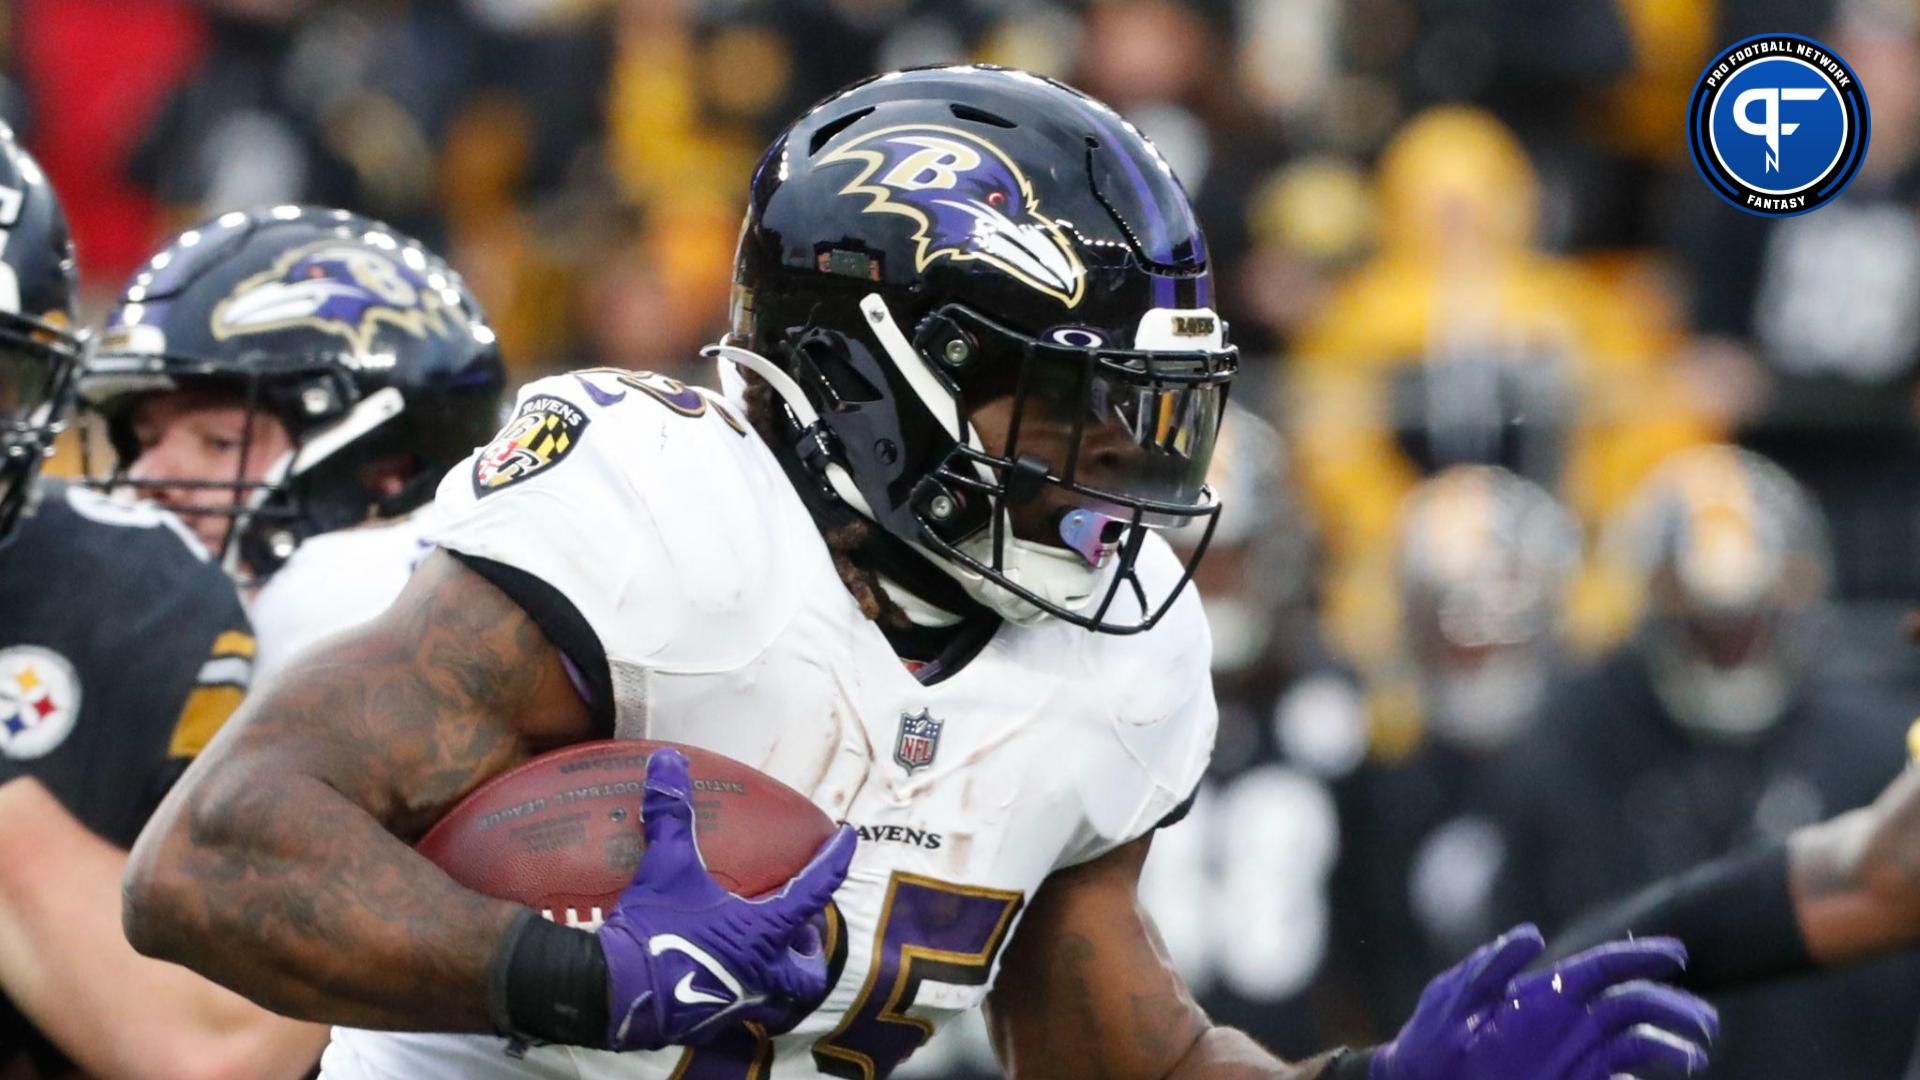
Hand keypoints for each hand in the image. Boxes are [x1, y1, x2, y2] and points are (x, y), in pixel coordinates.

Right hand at [596, 748, 854, 1050]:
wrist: (615, 993)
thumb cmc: (655, 930)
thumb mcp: (666, 867)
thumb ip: (672, 815)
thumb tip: (668, 761)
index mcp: (765, 932)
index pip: (815, 890)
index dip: (834, 860)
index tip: (848, 838)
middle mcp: (763, 972)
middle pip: (808, 971)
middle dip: (808, 947)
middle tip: (797, 923)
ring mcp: (740, 1003)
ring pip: (781, 998)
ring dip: (781, 975)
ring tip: (765, 951)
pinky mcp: (711, 1021)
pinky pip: (744, 1010)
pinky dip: (744, 992)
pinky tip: (721, 972)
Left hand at [1372, 924, 1717, 1079]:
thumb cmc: (1430, 1040)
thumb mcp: (1452, 999)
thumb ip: (1489, 968)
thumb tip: (1533, 935)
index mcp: (1542, 992)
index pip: (1601, 967)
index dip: (1640, 957)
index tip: (1678, 955)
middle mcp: (1566, 1021)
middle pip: (1632, 1006)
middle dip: (1672, 1008)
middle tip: (1705, 1026)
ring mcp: (1571, 1055)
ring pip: (1634, 1044)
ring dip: (1668, 1047)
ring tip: (1691, 1058)